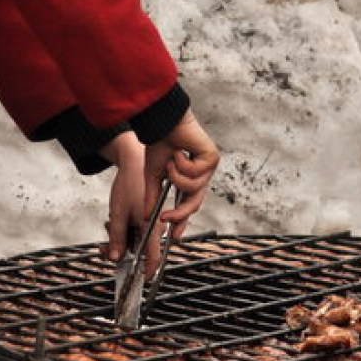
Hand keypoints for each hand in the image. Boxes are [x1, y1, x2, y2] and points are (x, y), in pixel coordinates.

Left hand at [100, 131, 145, 264]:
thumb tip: (114, 258)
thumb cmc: (129, 185)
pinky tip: (117, 221)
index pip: (153, 258)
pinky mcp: (150, 214)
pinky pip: (139, 230)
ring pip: (138, 240)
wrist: (135, 162)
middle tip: (105, 249)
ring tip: (109, 227)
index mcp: (152, 227)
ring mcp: (154, 220)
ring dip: (122, 239)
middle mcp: (157, 225)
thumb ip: (116, 238)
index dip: (146, 272)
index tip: (139, 282)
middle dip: (121, 251)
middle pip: (141, 250)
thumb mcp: (117, 214)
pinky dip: (127, 230)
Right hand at [143, 110, 218, 242]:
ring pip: (194, 188)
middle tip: (165, 218)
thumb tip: (148, 217)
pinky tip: (179, 152)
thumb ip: (153, 197)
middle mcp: (200, 175)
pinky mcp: (212, 158)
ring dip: (176, 177)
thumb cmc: (159, 145)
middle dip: (180, 213)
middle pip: (195, 203)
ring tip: (170, 162)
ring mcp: (207, 167)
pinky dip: (182, 165)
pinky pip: (196, 174)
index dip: (182, 221)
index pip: (188, 205)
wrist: (162, 124)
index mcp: (187, 179)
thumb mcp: (153, 176)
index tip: (175, 236)